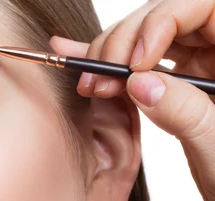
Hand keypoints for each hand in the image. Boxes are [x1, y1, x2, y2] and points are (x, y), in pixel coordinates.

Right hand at [49, 0, 214, 200]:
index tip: (135, 63)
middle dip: (124, 43)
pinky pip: (141, 64)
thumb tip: (138, 82)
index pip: (201, 6)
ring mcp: (200, 67)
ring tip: (89, 83)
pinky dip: (108, 65)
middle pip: (165, 19)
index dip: (161, 23)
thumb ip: (185, 112)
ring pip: (146, 38)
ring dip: (110, 56)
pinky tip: (78, 59)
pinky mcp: (180, 84)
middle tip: (100, 80)